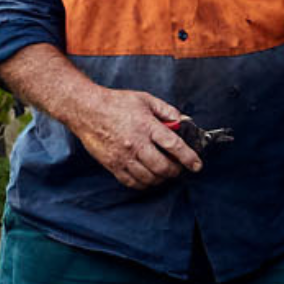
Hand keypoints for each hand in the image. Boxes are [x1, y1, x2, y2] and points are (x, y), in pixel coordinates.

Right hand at [70, 88, 202, 189]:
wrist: (86, 110)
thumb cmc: (115, 103)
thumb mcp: (145, 99)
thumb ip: (166, 111)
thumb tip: (182, 121)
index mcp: (147, 126)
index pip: (174, 146)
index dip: (189, 158)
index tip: (197, 165)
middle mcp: (136, 143)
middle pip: (163, 167)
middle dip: (176, 171)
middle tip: (178, 168)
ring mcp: (123, 156)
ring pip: (149, 178)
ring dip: (161, 178)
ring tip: (163, 172)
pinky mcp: (113, 165)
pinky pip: (133, 182)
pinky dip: (144, 183)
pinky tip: (148, 176)